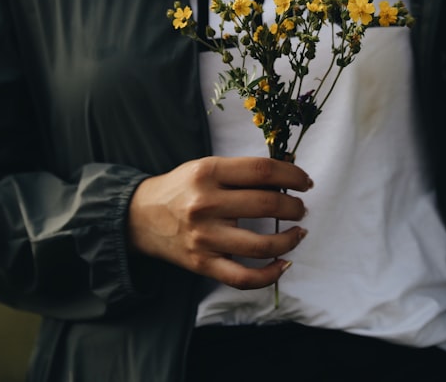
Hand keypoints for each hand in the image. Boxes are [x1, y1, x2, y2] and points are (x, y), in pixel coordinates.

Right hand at [128, 155, 312, 289]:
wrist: (139, 217)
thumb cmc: (181, 189)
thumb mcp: (205, 167)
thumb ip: (240, 172)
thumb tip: (287, 177)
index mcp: (208, 172)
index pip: (262, 170)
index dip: (292, 175)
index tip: (305, 182)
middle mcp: (206, 204)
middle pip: (267, 204)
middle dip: (294, 207)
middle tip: (300, 208)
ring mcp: (204, 237)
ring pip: (261, 245)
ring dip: (289, 240)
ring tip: (298, 233)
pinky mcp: (202, 264)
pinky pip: (243, 278)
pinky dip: (269, 275)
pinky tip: (283, 264)